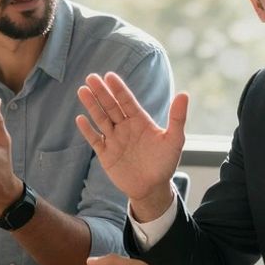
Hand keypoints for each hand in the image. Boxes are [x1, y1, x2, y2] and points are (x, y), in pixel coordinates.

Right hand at [75, 73, 188, 219]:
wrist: (153, 188)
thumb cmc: (165, 163)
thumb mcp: (175, 140)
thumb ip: (177, 118)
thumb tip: (184, 94)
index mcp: (140, 121)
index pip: (127, 101)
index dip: (118, 89)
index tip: (109, 76)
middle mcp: (125, 127)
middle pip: (111, 107)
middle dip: (101, 93)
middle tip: (91, 77)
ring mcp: (114, 140)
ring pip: (101, 119)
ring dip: (92, 106)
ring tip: (82, 90)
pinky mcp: (106, 154)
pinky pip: (95, 140)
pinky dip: (87, 130)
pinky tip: (81, 119)